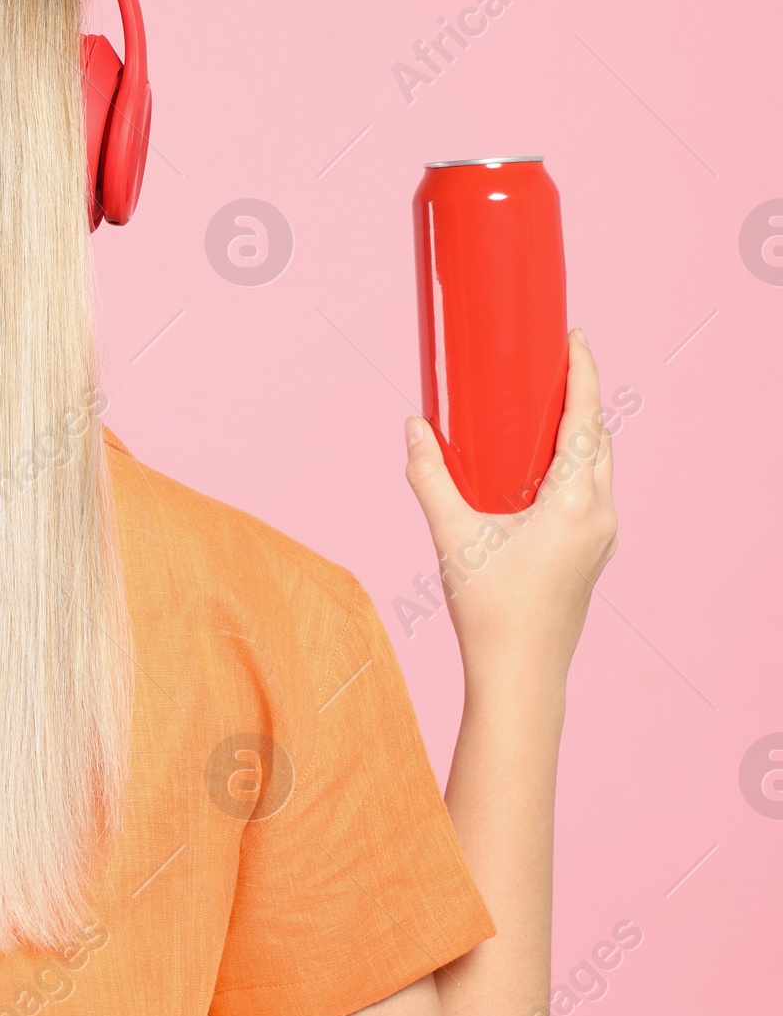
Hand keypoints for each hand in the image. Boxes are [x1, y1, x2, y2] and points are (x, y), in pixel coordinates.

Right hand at [404, 329, 618, 686]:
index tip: (577, 338)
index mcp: (575, 503)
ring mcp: (601, 537)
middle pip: (599, 438)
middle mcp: (600, 515)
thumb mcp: (453, 537)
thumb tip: (413, 427)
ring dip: (579, 433)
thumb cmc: (490, 611)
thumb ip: (430, 477)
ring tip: (547, 409)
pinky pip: (591, 492)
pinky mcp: (592, 554)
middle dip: (581, 398)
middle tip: (555, 365)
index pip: (587, 420)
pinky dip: (574, 465)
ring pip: (599, 467)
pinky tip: (543, 467)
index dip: (584, 374)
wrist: (520, 677)